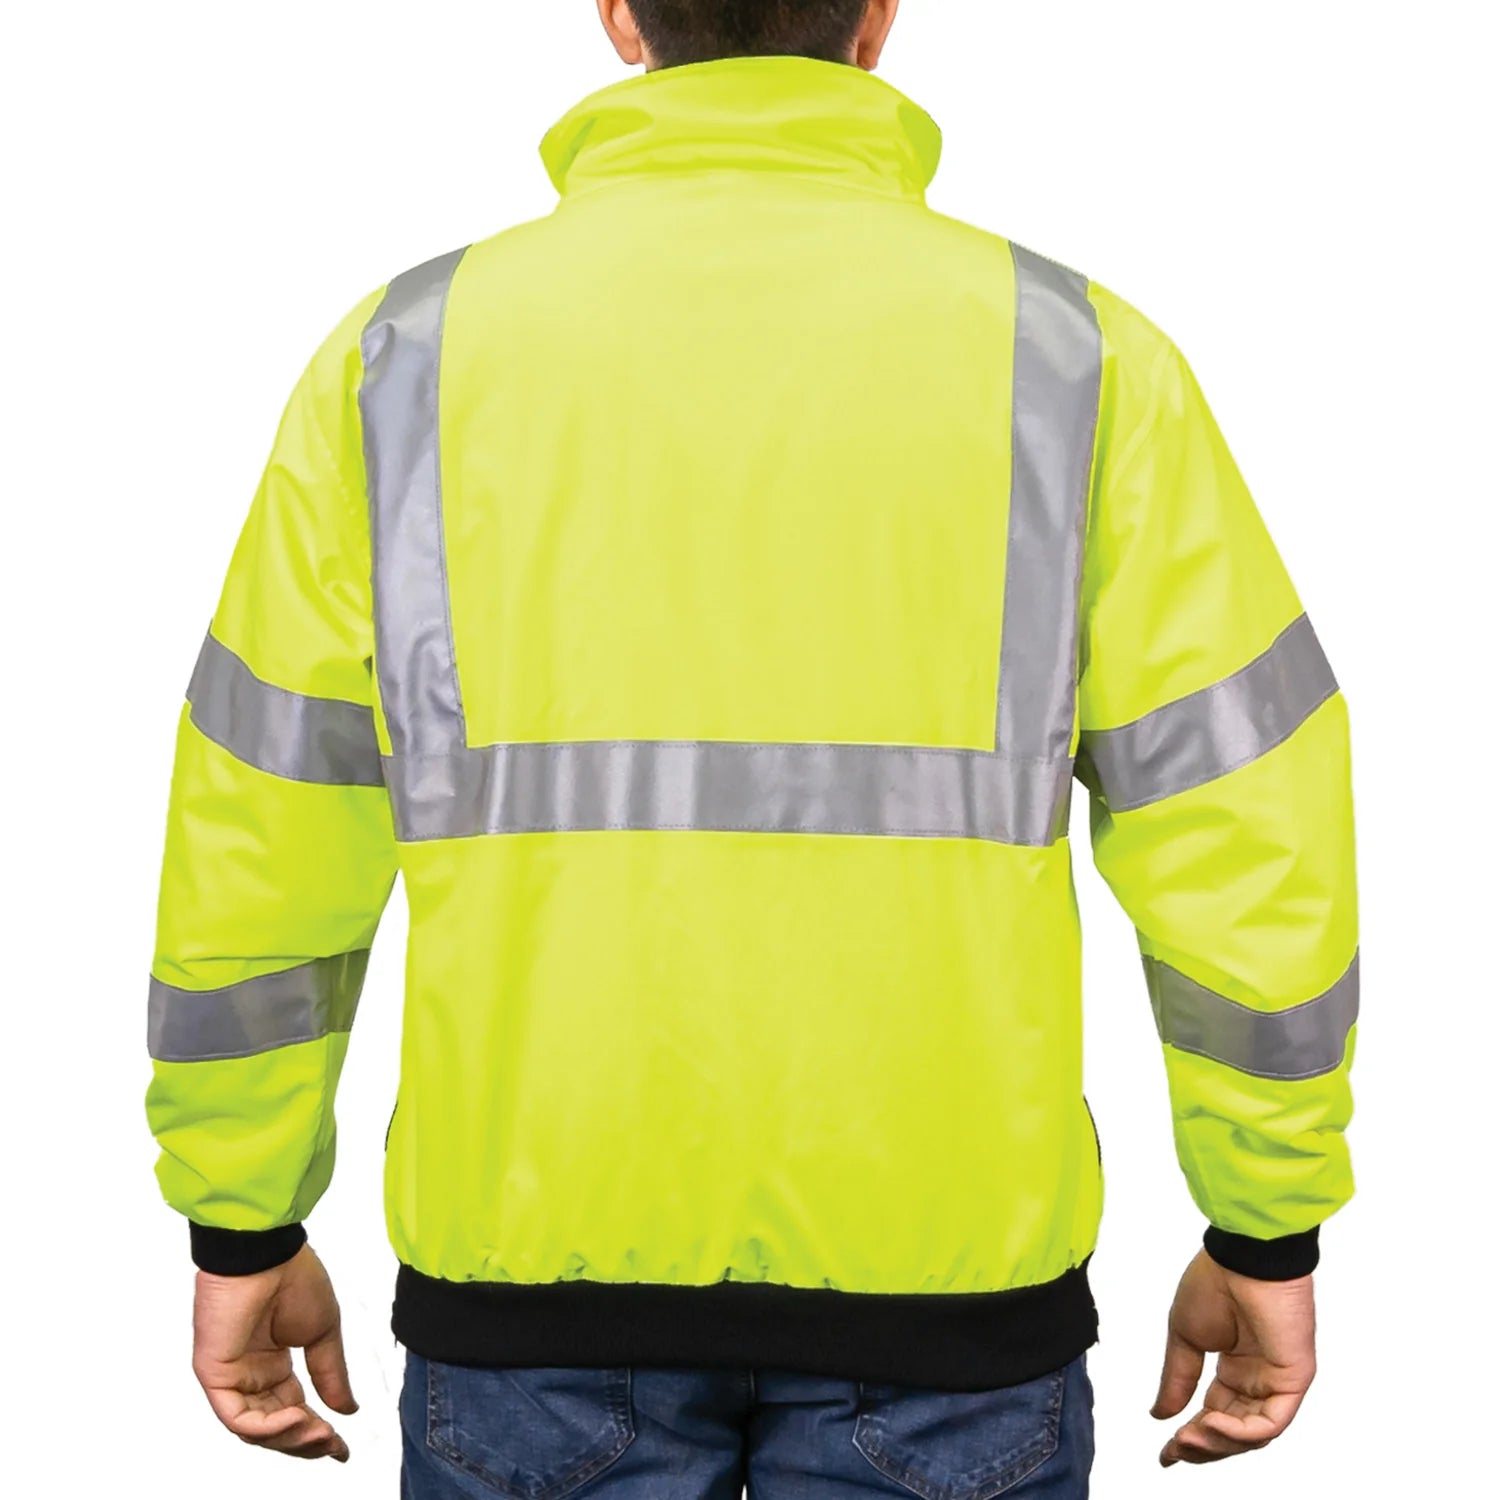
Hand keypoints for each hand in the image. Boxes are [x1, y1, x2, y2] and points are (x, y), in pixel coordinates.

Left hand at [192, 1243, 356, 1461]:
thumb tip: (347, 1409)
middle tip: (333, 1446)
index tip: (341, 1447)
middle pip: (274, 1426)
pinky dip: (268, 1426)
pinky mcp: (214, 1375)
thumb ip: (330, 1374)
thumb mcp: (323, 1332)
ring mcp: (231, 1376)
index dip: (316, 1432)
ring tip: (322, 1433)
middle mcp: (251, 1374)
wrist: (268, 1252)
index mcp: (273, 1363)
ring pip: (256, 1429)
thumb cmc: (294, 1277)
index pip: (292, 1409)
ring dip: (290, 1438)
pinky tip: (299, 1417)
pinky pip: (237, 1417)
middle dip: (305, 1441)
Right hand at [1151, 1248, 1315, 1466]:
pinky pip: (1271, 1422)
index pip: (1215, 1414)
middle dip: (1203, 1447)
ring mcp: (1277, 1381)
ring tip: (1186, 1438)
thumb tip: (1160, 1414)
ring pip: (1252, 1434)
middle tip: (1174, 1451)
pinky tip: (1209, 1422)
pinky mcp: (1293, 1379)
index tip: (1165, 1453)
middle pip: (1234, 1431)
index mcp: (1235, 1367)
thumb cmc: (1214, 1283)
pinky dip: (1240, 1432)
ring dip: (1217, 1443)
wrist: (1241, 1257)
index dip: (1191, 1436)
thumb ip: (1177, 1378)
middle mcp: (1257, 1379)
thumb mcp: (1185, 1337)